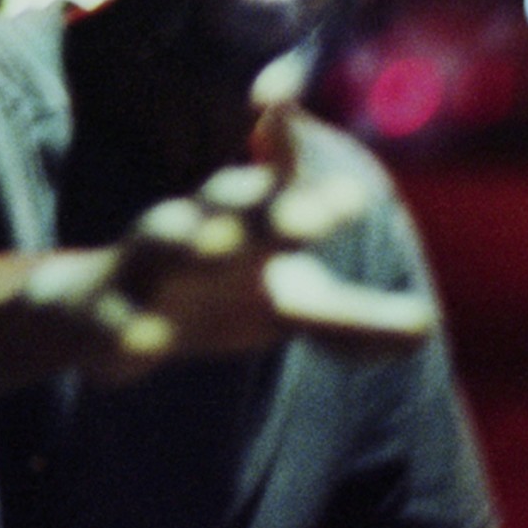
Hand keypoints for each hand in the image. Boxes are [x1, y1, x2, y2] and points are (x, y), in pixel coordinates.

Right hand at [24, 95, 436, 383]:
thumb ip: (351, 321)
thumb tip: (426, 328)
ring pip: (160, 243)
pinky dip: (132, 326)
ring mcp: (142, 268)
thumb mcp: (284, 309)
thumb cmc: (211, 297)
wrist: (101, 316)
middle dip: (265, 203)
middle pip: (226, 206)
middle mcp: (194, 232)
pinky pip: (113, 317)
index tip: (350, 187)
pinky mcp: (102, 314)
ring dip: (190, 239)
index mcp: (244, 224)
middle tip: (312, 215)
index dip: (311, 187)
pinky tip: (150, 340)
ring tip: (223, 246)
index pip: (282, 193)